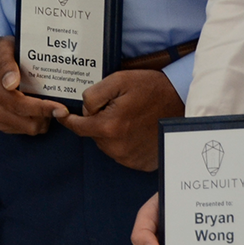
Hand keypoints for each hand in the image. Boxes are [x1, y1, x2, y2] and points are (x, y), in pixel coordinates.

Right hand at [0, 35, 66, 134]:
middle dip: (47, 114)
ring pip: (31, 128)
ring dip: (43, 118)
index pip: (21, 105)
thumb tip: (10, 83)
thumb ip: (7, 64)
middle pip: (29, 122)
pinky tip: (37, 107)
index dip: (43, 109)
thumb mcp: (2, 50)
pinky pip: (27, 130)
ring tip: (46, 102)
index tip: (61, 109)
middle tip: (59, 103)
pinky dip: (36, 120)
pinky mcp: (0, 125)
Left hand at [55, 69, 183, 169]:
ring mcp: (130, 159)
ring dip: (111, 132)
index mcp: (108, 127)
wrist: (183, 103)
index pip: (78, 127)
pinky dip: (124, 142)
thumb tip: (82, 111)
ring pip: (107, 144)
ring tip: (130, 118)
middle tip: (117, 107)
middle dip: (98, 121)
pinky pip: (122, 153)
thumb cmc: (151, 89)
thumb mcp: (118, 81)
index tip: (59, 115)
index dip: (68, 119)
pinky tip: (137, 130)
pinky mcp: (141, 164)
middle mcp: (117, 148)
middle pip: (93, 134)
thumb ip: (93, 95)